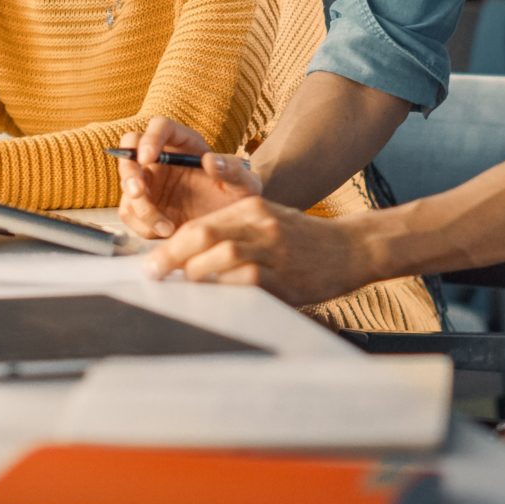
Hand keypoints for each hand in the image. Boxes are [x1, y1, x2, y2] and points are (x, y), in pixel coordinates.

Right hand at [115, 117, 258, 237]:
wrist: (231, 232)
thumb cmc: (238, 200)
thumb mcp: (245, 185)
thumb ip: (232, 170)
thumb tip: (210, 160)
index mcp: (185, 144)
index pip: (160, 127)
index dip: (150, 138)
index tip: (149, 157)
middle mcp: (162, 158)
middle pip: (130, 147)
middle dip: (129, 169)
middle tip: (139, 191)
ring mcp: (150, 182)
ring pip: (127, 184)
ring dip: (139, 205)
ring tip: (165, 226)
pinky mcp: (144, 206)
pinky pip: (130, 211)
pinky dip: (142, 224)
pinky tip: (166, 231)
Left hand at [144, 195, 378, 307]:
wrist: (352, 248)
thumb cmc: (303, 239)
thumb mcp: (266, 221)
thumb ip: (232, 232)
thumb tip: (188, 258)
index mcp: (251, 208)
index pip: (200, 224)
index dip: (171, 244)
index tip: (152, 262)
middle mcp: (260, 223)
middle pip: (204, 234)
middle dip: (172, 257)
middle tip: (154, 274)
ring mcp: (275, 248)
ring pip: (223, 255)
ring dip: (197, 273)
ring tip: (186, 287)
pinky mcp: (287, 275)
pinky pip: (249, 280)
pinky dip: (228, 287)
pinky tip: (218, 296)